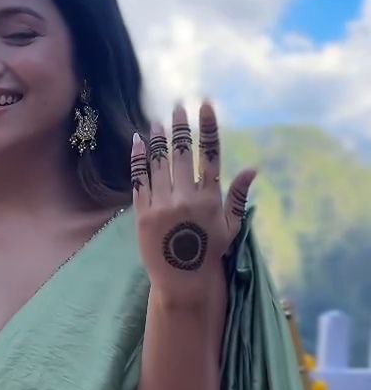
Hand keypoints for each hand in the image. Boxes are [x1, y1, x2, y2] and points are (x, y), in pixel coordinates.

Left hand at [131, 102, 255, 304]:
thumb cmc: (209, 253)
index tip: (205, 107)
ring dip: (158, 139)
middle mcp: (187, 198)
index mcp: (211, 198)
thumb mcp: (230, 227)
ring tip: (157, 123)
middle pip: (183, 153)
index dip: (208, 129)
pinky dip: (138, 158)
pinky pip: (140, 179)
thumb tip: (252, 168)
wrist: (182, 281)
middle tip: (177, 108)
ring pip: (159, 163)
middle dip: (180, 127)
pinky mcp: (143, 214)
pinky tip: (138, 141)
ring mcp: (163, 205)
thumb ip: (238, 196)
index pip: (211, 155)